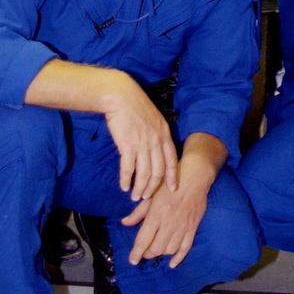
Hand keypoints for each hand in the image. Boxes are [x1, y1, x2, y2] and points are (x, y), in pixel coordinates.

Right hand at [104, 79, 178, 201]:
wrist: (121, 96)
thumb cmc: (134, 105)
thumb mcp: (153, 118)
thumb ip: (156, 133)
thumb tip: (155, 148)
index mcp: (164, 134)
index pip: (171, 160)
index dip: (172, 176)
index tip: (173, 188)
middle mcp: (156, 140)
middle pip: (158, 171)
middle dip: (153, 187)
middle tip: (147, 197)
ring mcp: (142, 143)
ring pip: (144, 173)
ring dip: (139, 188)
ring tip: (135, 196)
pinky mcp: (127, 145)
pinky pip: (128, 168)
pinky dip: (126, 179)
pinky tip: (123, 186)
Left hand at [122, 155, 212, 267]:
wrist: (194, 177)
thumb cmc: (169, 184)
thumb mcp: (151, 195)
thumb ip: (138, 212)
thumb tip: (125, 223)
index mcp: (156, 215)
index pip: (144, 240)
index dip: (137, 252)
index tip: (132, 260)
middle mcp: (168, 224)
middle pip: (156, 248)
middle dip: (148, 253)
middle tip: (144, 252)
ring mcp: (182, 227)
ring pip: (169, 250)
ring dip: (161, 253)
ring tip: (156, 250)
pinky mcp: (192, 228)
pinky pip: (185, 248)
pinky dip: (178, 258)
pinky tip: (172, 264)